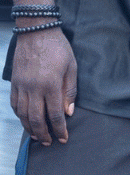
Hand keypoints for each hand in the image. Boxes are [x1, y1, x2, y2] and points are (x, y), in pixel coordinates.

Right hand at [9, 27, 75, 143]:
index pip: (54, 114)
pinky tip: (26, 120)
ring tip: (38, 136)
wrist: (36, 31)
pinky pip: (15, 104)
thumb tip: (68, 112)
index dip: (59, 128)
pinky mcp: (14, 83)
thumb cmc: (58, 47)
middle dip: (44, 133)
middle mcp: (33, 89)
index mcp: (50, 84)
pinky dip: (20, 115)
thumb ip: (70, 90)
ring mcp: (21, 86)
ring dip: (30, 128)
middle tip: (49, 142)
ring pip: (23, 114)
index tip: (63, 138)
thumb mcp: (71, 66)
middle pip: (36, 119)